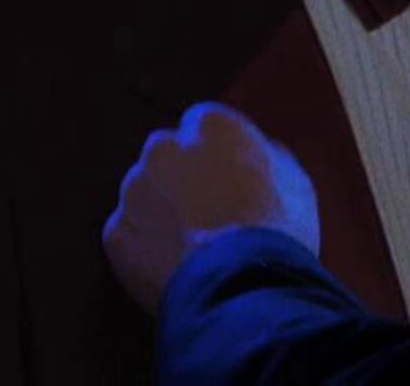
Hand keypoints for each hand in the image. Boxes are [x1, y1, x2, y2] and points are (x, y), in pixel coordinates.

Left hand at [102, 103, 319, 311]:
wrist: (238, 284)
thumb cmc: (277, 227)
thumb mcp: (293, 181)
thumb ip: (265, 157)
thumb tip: (258, 156)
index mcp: (210, 125)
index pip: (205, 125)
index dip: (219, 153)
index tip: (231, 178)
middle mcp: (162, 147)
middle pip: (167, 155)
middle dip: (182, 176)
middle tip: (209, 211)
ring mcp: (133, 190)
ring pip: (146, 195)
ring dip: (162, 211)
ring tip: (193, 246)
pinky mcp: (115, 232)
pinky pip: (131, 235)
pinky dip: (146, 247)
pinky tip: (175, 266)